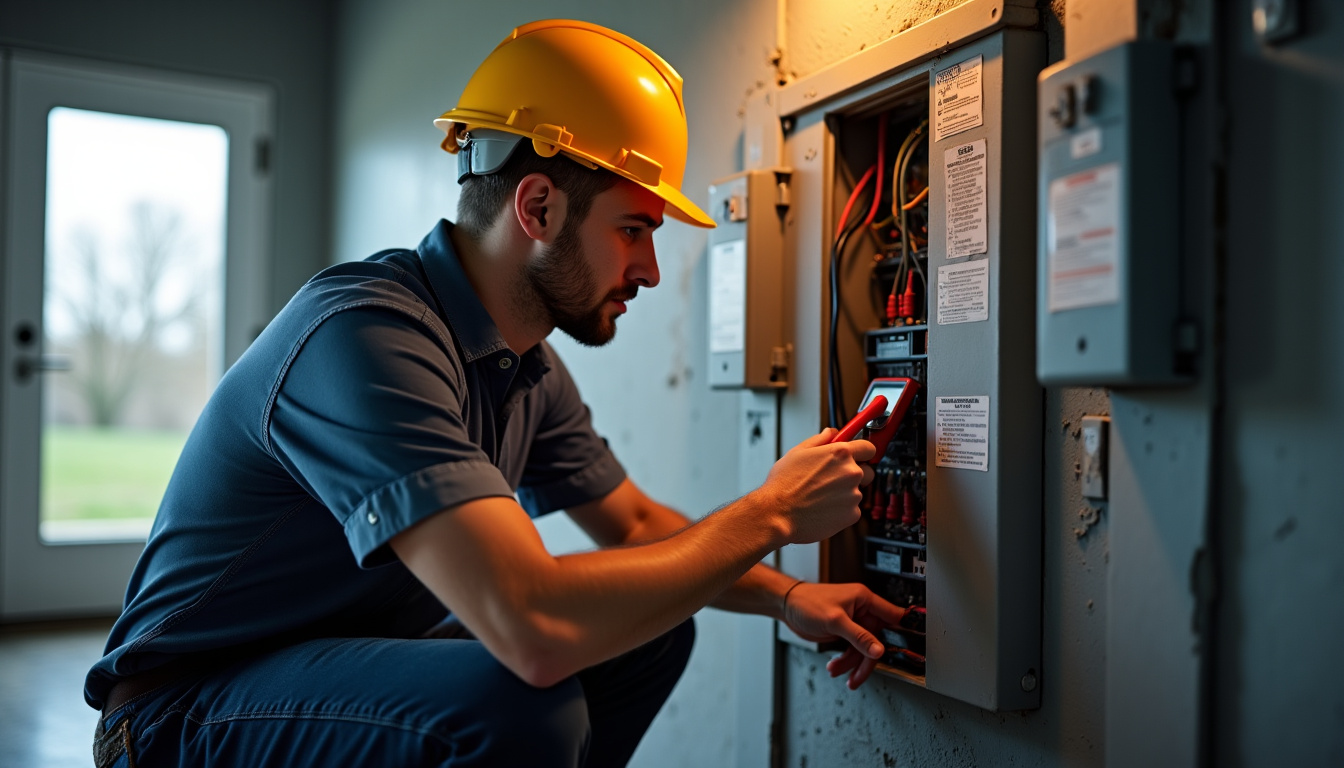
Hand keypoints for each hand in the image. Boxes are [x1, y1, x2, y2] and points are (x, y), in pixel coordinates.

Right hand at [757, 430, 875, 544]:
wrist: (777, 513)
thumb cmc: (784, 484)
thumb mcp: (797, 452)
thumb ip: (819, 440)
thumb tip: (830, 433)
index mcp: (840, 454)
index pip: (868, 448)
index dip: (863, 452)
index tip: (860, 456)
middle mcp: (851, 473)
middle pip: (866, 472)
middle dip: (853, 475)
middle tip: (832, 481)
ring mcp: (853, 495)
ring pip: (855, 492)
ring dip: (844, 494)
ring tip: (820, 497)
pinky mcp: (852, 515)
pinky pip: (851, 510)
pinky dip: (841, 511)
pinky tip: (822, 509)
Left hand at [782, 581, 905, 689]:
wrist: (786, 606)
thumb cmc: (807, 602)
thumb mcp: (835, 621)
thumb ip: (858, 637)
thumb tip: (878, 650)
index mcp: (864, 599)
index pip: (892, 617)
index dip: (903, 631)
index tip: (911, 648)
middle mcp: (861, 611)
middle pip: (876, 641)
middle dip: (866, 660)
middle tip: (858, 676)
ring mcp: (853, 623)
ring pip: (862, 649)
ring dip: (851, 664)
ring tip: (837, 671)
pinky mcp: (844, 632)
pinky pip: (852, 650)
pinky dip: (844, 661)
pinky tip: (835, 666)